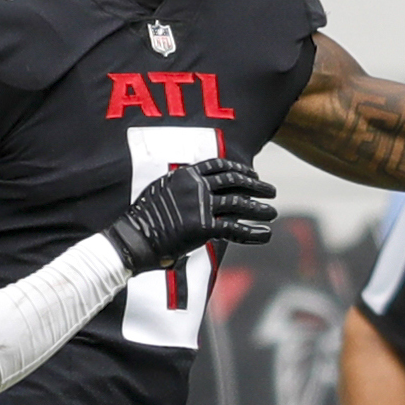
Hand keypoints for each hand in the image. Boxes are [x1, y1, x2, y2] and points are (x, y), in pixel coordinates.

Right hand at [103, 157, 276, 273]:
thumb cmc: (143, 220)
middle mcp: (195, 186)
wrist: (132, 239)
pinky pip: (235, 228)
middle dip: (256, 185)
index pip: (219, 165)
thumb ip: (181, 187)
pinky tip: (265, 234)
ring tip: (272, 212)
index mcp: (185, 174)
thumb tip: (197, 188)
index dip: (240, 169)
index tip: (252, 173)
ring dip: (259, 208)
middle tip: (271, 190)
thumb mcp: (160, 191)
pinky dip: (253, 232)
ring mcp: (200, 206)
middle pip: (234, 180)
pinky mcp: (203, 227)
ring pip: (239, 203)